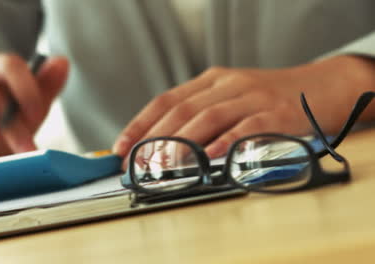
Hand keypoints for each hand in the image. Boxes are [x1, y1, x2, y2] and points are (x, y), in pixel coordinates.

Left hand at [113, 55, 374, 162]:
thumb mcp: (232, 95)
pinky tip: (209, 157)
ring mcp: (252, 97)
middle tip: (140, 164)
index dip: (140, 124)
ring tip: (164, 165)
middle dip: (155, 139)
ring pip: (208, 117)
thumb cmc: (271, 97)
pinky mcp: (276, 114)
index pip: (166, 100)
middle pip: (182, 110)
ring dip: (182, 144)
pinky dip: (224, 143)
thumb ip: (203, 113)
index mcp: (212, 79)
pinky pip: (245, 128)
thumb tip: (166, 145)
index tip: (122, 147)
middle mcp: (228, 84)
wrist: (322, 86)